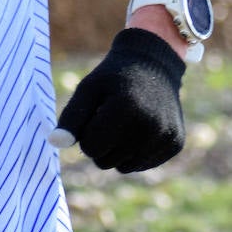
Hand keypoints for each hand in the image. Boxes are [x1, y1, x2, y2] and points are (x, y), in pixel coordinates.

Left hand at [54, 28, 185, 172]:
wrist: (153, 64)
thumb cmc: (113, 77)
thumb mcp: (88, 89)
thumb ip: (71, 117)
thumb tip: (55, 143)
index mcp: (126, 109)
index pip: (89, 148)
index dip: (86, 132)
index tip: (95, 113)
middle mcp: (150, 126)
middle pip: (105, 162)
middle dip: (101, 143)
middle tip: (110, 117)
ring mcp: (166, 137)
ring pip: (124, 167)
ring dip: (117, 150)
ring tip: (125, 122)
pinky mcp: (175, 144)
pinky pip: (142, 165)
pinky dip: (135, 152)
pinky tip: (140, 128)